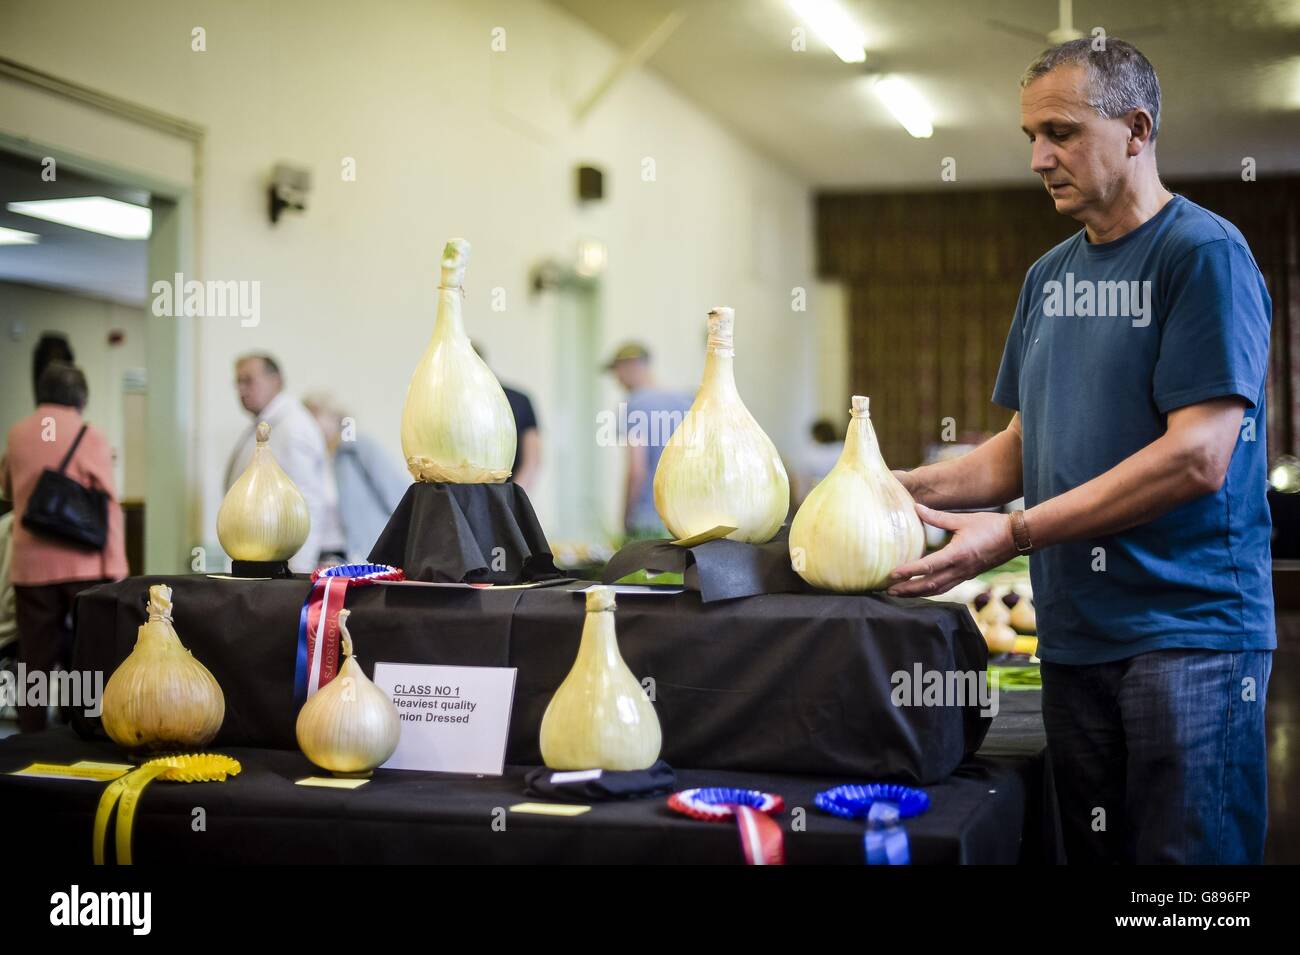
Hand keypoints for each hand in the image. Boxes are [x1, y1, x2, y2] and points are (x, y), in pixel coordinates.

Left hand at [886, 503, 1016, 596]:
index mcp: (957, 554)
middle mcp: (960, 569)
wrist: (1016, 538)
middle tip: (888, 590)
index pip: (928, 566)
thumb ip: (937, 517)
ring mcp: (965, 575)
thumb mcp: (962, 520)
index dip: (909, 572)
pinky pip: (946, 587)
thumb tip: (915, 508)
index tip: (892, 574)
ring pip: (938, 590)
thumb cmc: (991, 526)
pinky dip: (931, 591)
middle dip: (908, 589)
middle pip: (930, 585)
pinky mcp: (968, 576)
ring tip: (899, 593)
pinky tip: (921, 590)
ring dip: (917, 593)